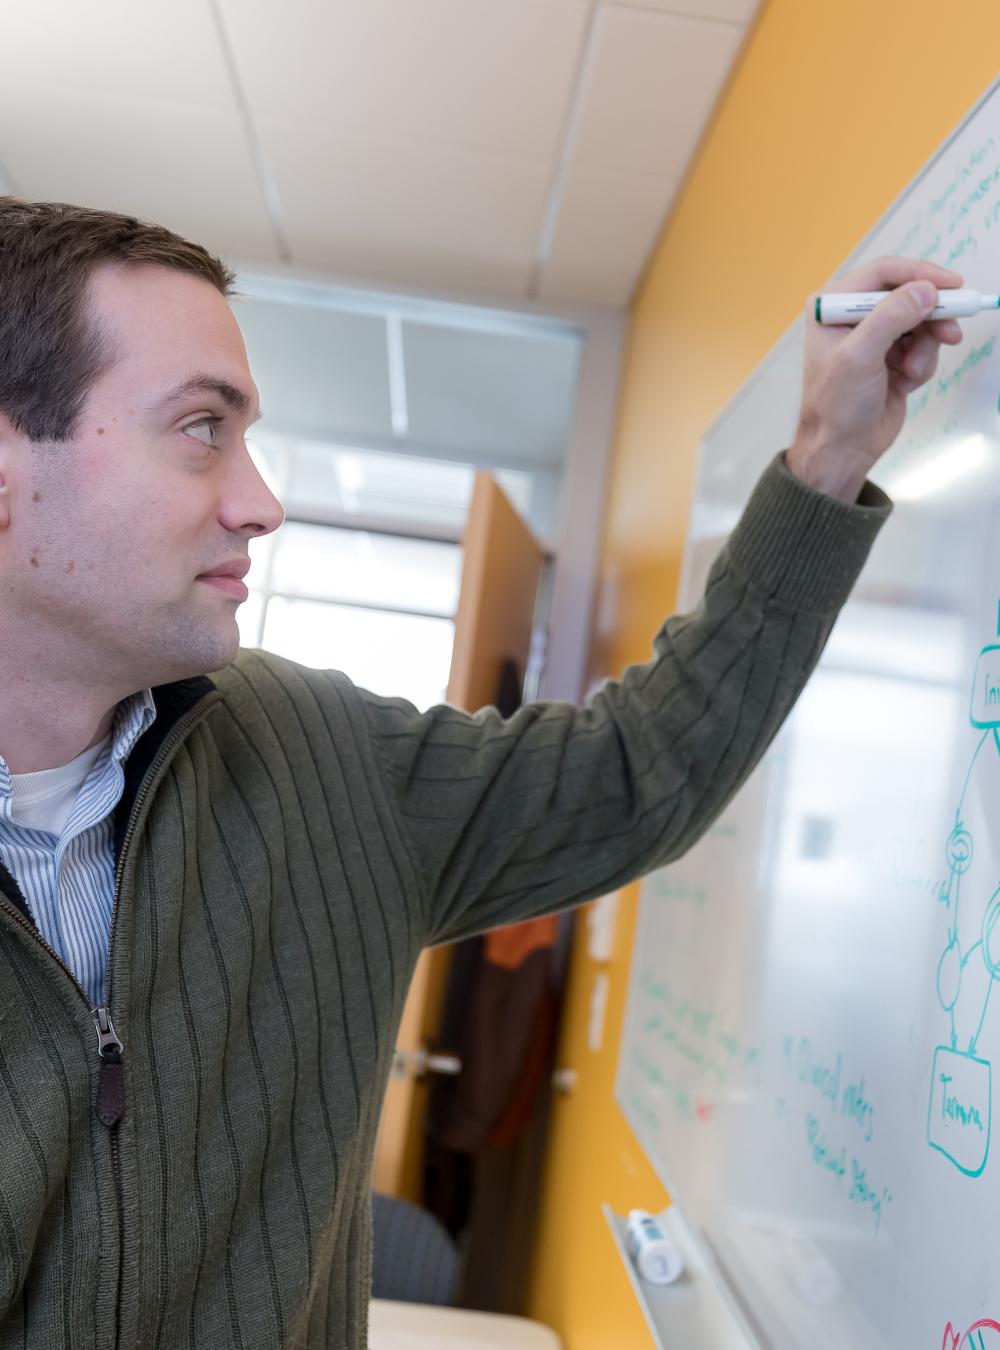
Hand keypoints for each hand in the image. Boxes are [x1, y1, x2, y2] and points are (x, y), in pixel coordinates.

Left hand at [787, 257, 965, 501]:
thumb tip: (926, 290)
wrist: (841, 450)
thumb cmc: (837, 405)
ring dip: (924, 347)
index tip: (952, 285)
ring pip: (921, 322)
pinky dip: (922, 364)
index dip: (920, 274)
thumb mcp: (860, 356)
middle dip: (930, 317)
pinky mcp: (892, 358)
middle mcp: (852, 316)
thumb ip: (891, 317)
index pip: (883, 273)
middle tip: (951, 332)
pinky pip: (923, 347)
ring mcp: (874, 337)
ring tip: (911, 372)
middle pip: (908, 295)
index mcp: (833, 306)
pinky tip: (905, 383)